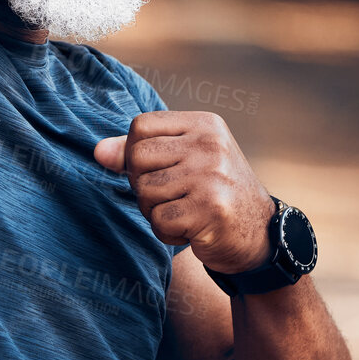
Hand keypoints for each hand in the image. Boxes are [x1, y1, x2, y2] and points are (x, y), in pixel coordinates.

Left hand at [94, 112, 276, 273]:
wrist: (260, 235)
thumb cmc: (213, 192)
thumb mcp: (183, 160)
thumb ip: (139, 152)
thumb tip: (98, 152)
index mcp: (204, 124)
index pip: (140, 126)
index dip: (135, 153)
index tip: (158, 170)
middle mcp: (210, 145)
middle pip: (137, 158)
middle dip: (142, 184)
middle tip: (170, 197)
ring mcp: (212, 176)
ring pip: (144, 191)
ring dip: (155, 211)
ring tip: (184, 212)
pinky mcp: (211, 210)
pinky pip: (159, 220)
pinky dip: (167, 232)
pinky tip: (191, 229)